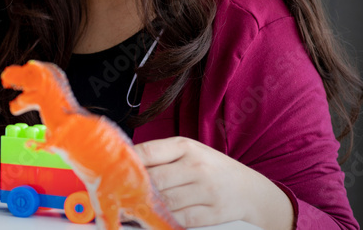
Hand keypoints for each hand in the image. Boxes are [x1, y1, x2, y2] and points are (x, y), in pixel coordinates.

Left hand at [135, 136, 293, 229]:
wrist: (252, 190)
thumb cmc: (212, 168)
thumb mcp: (190, 153)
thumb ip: (161, 156)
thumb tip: (128, 162)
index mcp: (186, 147)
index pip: (150, 151)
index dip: (129, 161)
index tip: (115, 169)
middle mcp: (197, 166)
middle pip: (155, 180)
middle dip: (136, 188)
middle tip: (120, 193)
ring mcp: (207, 190)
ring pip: (166, 201)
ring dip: (148, 206)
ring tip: (134, 207)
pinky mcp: (214, 212)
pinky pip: (182, 218)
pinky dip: (166, 220)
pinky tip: (156, 218)